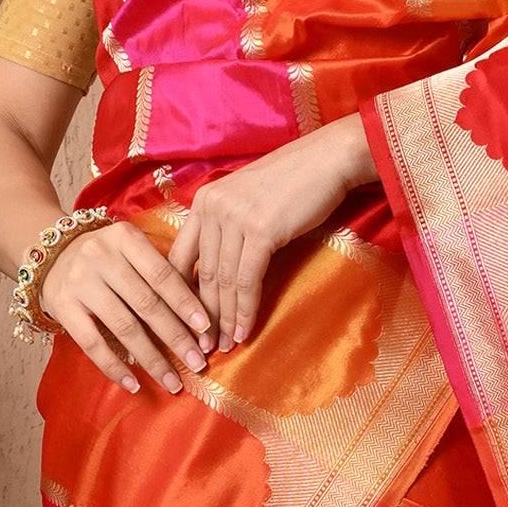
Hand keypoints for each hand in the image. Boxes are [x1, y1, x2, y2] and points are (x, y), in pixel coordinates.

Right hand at [38, 219, 214, 393]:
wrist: (50, 253)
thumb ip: (160, 271)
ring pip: (124, 327)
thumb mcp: (130, 249)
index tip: (206, 328)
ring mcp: (80, 282)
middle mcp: (101, 256)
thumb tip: (200, 316)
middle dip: (176, 337)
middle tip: (198, 363)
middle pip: (146, 304)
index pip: (162, 274)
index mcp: (125, 238)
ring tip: (173, 382)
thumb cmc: (105, 257)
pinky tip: (133, 384)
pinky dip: (114, 367)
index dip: (186, 303)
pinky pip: (92, 343)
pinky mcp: (62, 306)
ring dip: (152, 359)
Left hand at [168, 117, 375, 348]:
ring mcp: (235, 218)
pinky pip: (247, 281)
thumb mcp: (248, 201)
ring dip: (225, 320)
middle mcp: (212, 208)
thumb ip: (229, 229)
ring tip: (225, 346)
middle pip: (201, 274)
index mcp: (204, 201)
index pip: (179, 256)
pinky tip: (245, 331)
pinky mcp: (261, 230)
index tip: (183, 323)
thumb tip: (221, 273)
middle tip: (204, 346)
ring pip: (224, 281)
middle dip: (202, 316)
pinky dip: (245, 310)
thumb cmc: (294, 182)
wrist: (328, 160)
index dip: (179, 295)